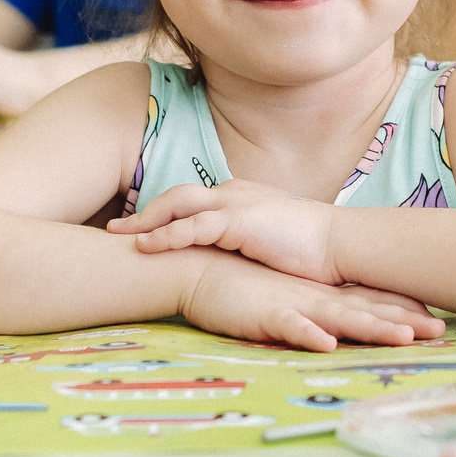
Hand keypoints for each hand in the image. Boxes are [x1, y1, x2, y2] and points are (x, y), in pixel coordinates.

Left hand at [108, 180, 339, 284]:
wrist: (339, 245)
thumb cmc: (312, 250)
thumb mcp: (271, 242)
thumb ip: (246, 245)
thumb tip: (230, 262)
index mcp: (241, 197)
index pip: (193, 199)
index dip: (164, 212)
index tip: (139, 226)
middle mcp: (234, 193)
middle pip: (176, 196)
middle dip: (144, 212)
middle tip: (116, 229)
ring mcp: (236, 204)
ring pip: (178, 206)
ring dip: (146, 222)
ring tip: (121, 238)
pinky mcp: (239, 222)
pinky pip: (192, 226)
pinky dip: (166, 235)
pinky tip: (145, 247)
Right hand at [179, 252, 441, 352]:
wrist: (196, 266)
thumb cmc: (237, 285)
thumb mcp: (280, 300)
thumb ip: (306, 309)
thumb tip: (331, 324)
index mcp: (318, 295)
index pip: (368, 303)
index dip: (401, 310)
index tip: (434, 319)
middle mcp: (313, 298)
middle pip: (366, 311)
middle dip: (404, 322)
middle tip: (441, 331)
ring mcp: (291, 304)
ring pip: (339, 318)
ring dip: (372, 328)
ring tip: (404, 337)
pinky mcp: (263, 313)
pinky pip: (290, 326)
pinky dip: (309, 334)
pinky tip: (328, 343)